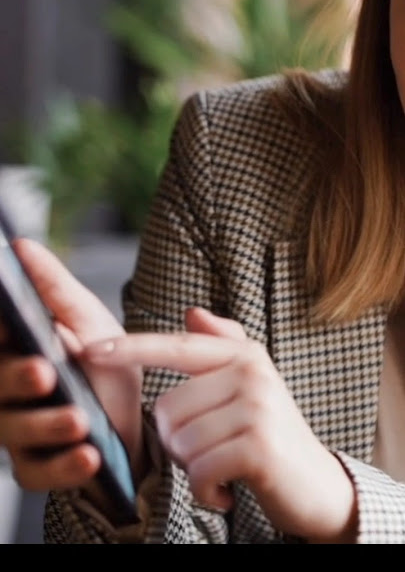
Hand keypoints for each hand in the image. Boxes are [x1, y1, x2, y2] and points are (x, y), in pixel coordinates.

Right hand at [0, 238, 142, 492]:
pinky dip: (62, 468)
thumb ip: (53, 287)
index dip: (0, 333)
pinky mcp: (37, 464)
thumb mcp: (86, 318)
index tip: (9, 327)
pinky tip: (88, 458)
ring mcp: (18, 428)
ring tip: (79, 420)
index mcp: (15, 347)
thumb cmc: (102, 360)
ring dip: (45, 425)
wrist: (131, 417)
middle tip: (44, 373)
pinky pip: (37, 471)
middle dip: (15, 379)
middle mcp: (7, 387)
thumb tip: (20, 245)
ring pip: (12, 430)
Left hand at [84, 307, 356, 542]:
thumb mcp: (249, 384)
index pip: (176, 346)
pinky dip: (206, 491)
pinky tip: (228, 490)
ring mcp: (257, 408)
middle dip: (180, 442)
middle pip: (168, 409)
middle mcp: (251, 373)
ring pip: (180, 442)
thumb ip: (221, 344)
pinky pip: (198, 470)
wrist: (317, 485)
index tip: (91, 350)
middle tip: (214, 450)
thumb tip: (192, 312)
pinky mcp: (258, 446)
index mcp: (243, 354)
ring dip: (194, 468)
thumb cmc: (271, 434)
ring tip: (224, 466)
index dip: (131, 348)